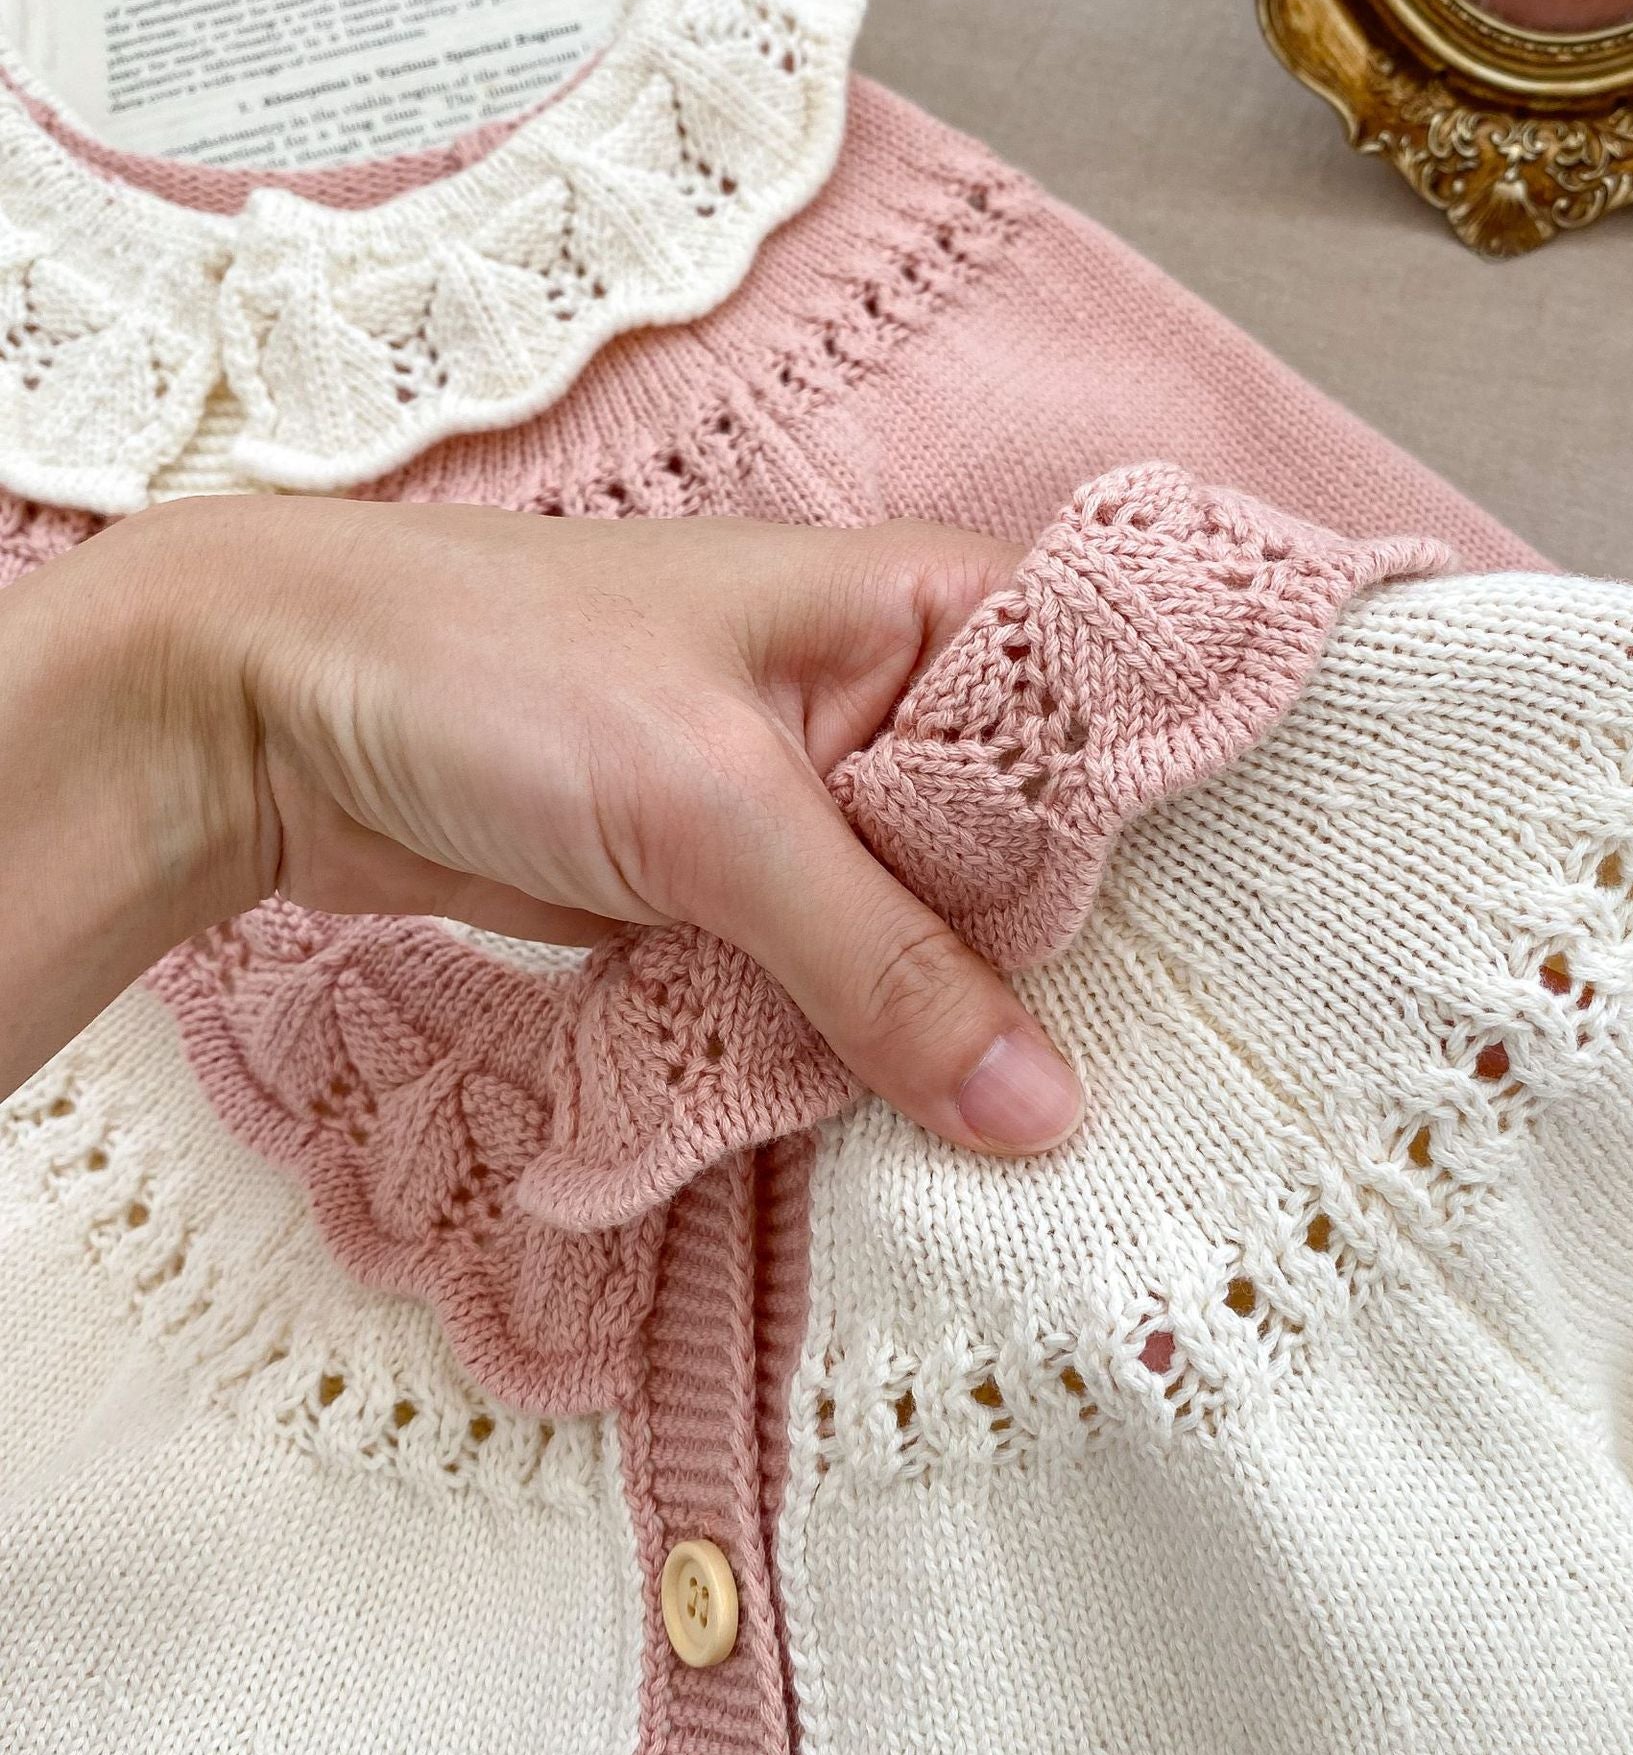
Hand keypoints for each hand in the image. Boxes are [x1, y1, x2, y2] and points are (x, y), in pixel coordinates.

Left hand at [0, 497, 1083, 1155]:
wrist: (276, 711)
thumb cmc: (496, 671)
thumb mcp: (717, 810)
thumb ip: (886, 962)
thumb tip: (1041, 1110)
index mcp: (925, 610)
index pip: (1106, 724)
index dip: (1171, 847)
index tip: (1235, 978)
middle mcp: (888, 702)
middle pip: (1031, 854)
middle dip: (1061, 970)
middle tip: (1141, 1101)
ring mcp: (808, 803)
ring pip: (930, 933)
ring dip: (950, 1026)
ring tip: (1039, 1144)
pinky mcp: (734, 887)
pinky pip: (836, 980)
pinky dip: (855, 1045)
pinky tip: (908, 1124)